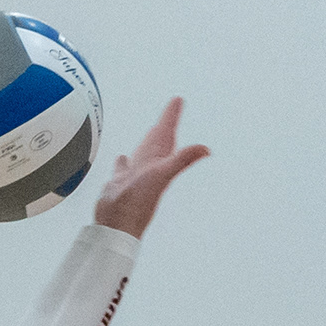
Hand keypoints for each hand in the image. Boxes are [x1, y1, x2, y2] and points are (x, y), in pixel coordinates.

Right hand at [89, 97, 208, 239]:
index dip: (172, 116)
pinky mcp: (120, 184)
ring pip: (143, 152)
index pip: (167, 134)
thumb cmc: (137, 203)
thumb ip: (183, 161)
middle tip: (172, 108)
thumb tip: (207, 149)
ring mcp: (135, 176)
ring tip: (152, 131)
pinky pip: (124, 167)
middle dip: (165, 124)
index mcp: (158, 162)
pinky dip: (124, 161)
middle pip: (159, 140)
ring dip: (148, 141)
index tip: (178, 100)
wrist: (117, 226)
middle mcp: (149, 167)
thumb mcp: (161, 176)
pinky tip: (123, 158)